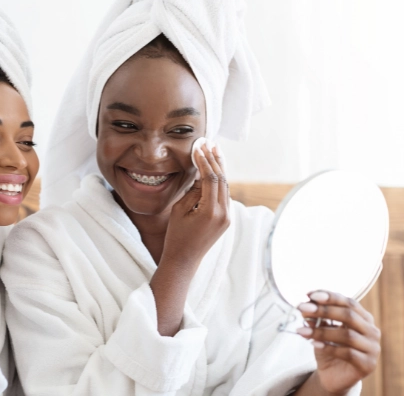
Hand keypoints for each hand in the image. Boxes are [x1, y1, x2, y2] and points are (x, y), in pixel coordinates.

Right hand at [150, 143, 229, 335]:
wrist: (184, 260)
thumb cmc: (176, 236)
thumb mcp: (180, 210)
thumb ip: (193, 190)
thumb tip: (201, 172)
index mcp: (211, 211)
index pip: (211, 178)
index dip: (204, 160)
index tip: (198, 146)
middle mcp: (223, 213)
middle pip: (222, 179)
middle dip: (215, 159)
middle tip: (208, 143)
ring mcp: (227, 217)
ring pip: (225, 185)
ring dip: (219, 167)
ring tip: (214, 150)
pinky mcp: (226, 219)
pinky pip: (224, 194)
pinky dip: (219, 180)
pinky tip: (215, 169)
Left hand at [296, 290, 380, 394]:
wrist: (333, 376)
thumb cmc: (329, 348)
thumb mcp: (320, 330)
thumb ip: (317, 318)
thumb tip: (306, 305)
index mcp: (364, 318)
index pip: (349, 302)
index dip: (330, 297)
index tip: (310, 295)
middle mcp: (372, 331)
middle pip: (349, 315)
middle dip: (323, 310)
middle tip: (302, 308)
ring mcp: (372, 348)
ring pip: (347, 335)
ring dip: (321, 331)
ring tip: (301, 331)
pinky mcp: (368, 365)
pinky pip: (348, 353)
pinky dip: (329, 348)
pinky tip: (313, 345)